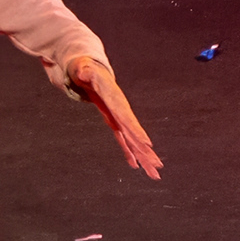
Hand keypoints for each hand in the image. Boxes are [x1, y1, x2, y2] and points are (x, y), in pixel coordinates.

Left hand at [59, 57, 162, 179]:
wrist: (89, 68)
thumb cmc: (83, 67)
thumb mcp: (81, 67)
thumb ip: (83, 70)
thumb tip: (82, 70)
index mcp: (114, 98)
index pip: (126, 117)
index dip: (136, 131)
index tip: (147, 144)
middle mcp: (120, 110)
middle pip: (134, 133)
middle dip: (146, 151)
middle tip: (157, 167)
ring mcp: (118, 117)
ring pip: (132, 139)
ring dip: (143, 156)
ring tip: (154, 173)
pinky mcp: (114, 121)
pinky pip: (123, 140)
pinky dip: (129, 152)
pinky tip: (135, 165)